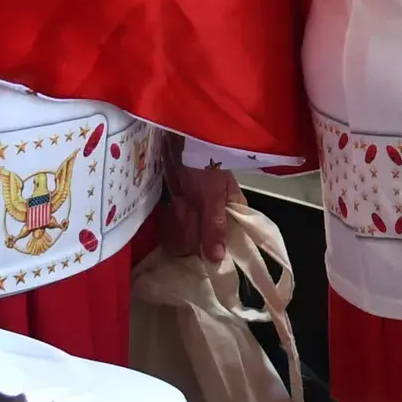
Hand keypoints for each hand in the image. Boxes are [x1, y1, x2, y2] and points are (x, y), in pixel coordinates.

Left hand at [159, 140, 242, 263]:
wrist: (178, 143)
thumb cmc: (203, 163)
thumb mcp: (212, 193)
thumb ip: (215, 225)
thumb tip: (218, 258)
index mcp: (233, 215)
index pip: (228, 246)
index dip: (212, 249)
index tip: (200, 244)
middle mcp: (217, 221)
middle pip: (202, 247)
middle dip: (189, 229)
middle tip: (187, 206)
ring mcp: (197, 219)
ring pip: (185, 241)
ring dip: (177, 223)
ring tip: (178, 201)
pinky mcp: (180, 215)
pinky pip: (173, 233)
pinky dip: (169, 222)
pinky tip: (170, 206)